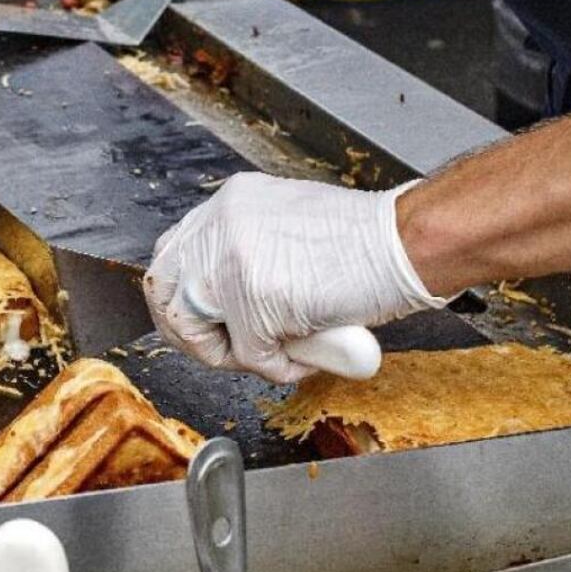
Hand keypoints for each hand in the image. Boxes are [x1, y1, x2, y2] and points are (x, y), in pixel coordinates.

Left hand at [143, 173, 446, 382]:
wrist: (407, 243)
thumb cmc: (365, 245)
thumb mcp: (285, 232)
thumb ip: (245, 259)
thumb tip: (219, 306)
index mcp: (228, 204)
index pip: (172, 255)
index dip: (181, 299)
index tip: (205, 324)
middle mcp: (221, 223)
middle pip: (163, 290)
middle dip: (190, 332)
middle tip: (228, 351)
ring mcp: (233, 258)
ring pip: (194, 327)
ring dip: (233, 353)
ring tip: (276, 351)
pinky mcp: (254, 296)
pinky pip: (248, 353)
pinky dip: (279, 366)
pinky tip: (309, 353)